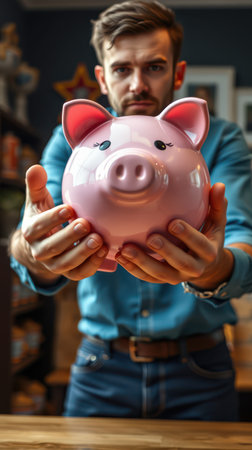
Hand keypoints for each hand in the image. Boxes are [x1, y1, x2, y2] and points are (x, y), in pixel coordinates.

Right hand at [13, 164, 107, 281]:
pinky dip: (92, 264)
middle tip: (86, 224)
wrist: (44, 244)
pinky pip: (80, 273)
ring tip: (98, 239)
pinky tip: (104, 251)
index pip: (38, 227)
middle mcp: (39, 252)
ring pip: (66, 263)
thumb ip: (36, 185)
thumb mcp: (38, 201)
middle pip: (53, 247)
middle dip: (70, 236)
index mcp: (30, 232)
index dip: (52, 219)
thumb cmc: (44, 217)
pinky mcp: (69, 273)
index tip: (68, 209)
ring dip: (83, 252)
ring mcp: (54, 265)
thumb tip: (35, 168)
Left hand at [115, 183, 233, 287]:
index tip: (173, 223)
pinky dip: (134, 269)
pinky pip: (149, 278)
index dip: (187, 235)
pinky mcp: (165, 280)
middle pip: (180, 262)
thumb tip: (219, 186)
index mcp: (208, 252)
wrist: (207, 265)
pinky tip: (121, 257)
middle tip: (150, 238)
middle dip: (165, 251)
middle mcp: (195, 268)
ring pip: (161, 273)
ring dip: (142, 263)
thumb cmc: (208, 236)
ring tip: (126, 250)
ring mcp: (178, 276)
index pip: (200, 244)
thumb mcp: (216, 223)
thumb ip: (217, 205)